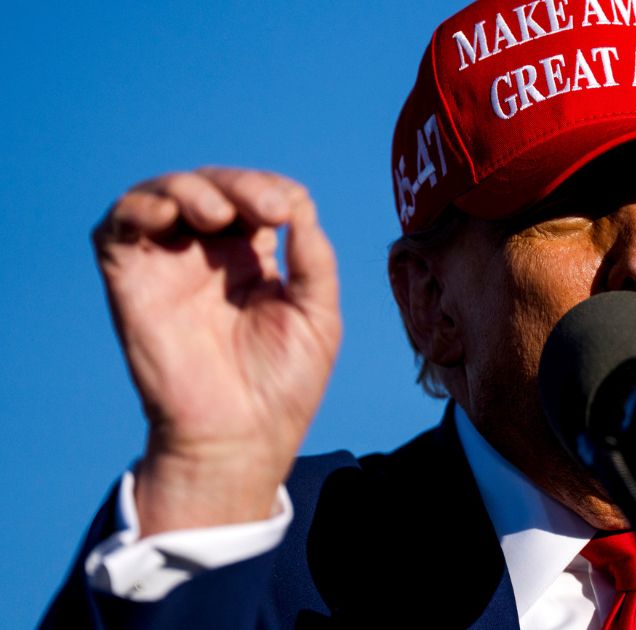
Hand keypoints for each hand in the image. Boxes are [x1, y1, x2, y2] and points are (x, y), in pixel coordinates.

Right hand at [93, 168, 340, 535]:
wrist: (240, 439)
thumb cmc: (283, 385)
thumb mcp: (318, 314)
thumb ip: (313, 257)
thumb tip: (299, 203)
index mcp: (253, 260)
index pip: (256, 197)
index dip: (272, 189)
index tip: (289, 211)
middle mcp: (208, 256)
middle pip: (214, 186)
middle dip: (240, 185)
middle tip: (267, 209)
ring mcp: (169, 266)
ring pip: (165, 194)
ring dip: (192, 188)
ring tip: (219, 215)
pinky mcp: (132, 282)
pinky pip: (118, 227)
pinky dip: (138, 207)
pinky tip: (169, 217)